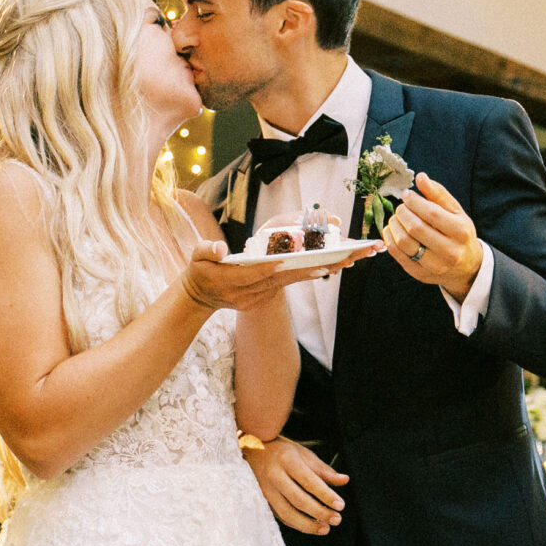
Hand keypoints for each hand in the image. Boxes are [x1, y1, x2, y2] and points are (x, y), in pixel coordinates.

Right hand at [182, 237, 377, 310]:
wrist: (201, 297)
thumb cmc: (199, 272)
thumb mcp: (196, 258)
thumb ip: (206, 251)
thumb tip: (219, 248)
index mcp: (235, 282)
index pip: (261, 274)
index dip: (280, 267)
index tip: (301, 260)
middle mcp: (253, 292)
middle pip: (288, 277)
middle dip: (317, 266)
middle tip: (344, 257)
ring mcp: (262, 296)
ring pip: (295, 279)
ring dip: (322, 269)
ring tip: (349, 258)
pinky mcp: (269, 295)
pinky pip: (293, 281)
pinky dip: (312, 272)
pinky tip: (334, 263)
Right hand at [242, 436, 346, 535]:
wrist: (252, 451)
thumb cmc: (282, 452)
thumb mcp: (304, 454)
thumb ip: (324, 470)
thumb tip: (344, 480)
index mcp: (287, 461)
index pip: (309, 481)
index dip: (326, 495)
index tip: (340, 505)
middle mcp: (274, 476)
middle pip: (298, 499)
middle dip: (319, 513)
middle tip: (336, 519)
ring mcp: (265, 490)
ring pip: (287, 513)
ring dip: (308, 525)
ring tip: (325, 529)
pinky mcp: (262, 500)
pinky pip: (280, 516)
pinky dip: (296, 524)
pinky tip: (310, 526)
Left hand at [382, 172, 482, 299]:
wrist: (466, 266)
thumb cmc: (459, 234)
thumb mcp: (456, 212)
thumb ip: (438, 194)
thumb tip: (420, 177)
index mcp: (461, 232)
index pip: (431, 213)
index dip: (414, 201)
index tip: (407, 195)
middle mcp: (450, 251)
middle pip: (416, 228)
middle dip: (403, 213)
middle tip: (402, 207)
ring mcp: (434, 265)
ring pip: (404, 242)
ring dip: (394, 225)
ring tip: (397, 218)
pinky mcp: (420, 274)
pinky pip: (398, 255)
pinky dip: (390, 239)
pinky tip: (393, 230)